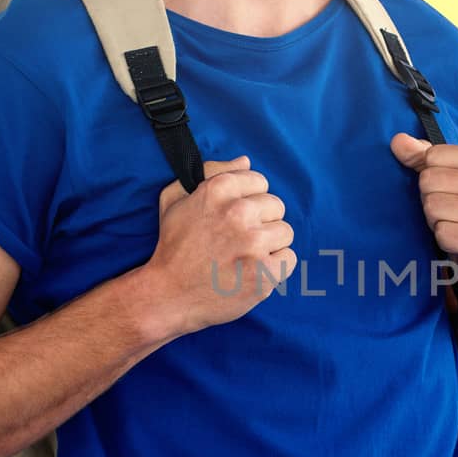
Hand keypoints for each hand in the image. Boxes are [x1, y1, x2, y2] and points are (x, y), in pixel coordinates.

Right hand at [138, 156, 296, 337]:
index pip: (260, 181)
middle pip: (276, 206)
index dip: (248, 200)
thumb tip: (245, 161)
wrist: (168, 295)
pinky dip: (275, 267)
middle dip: (261, 221)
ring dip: (269, 244)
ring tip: (245, 257)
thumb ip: (211, 172)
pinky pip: (289, 258)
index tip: (234, 218)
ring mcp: (253, 243)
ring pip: (285, 232)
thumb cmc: (173, 247)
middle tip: (238, 240)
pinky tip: (253, 271)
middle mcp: (238, 212)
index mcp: (219, 189)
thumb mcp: (175, 199)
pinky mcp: (265, 272)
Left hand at [389, 133, 457, 297]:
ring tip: (455, 225)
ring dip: (436, 221)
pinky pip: (442, 232)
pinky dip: (444, 239)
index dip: (431, 175)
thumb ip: (422, 157)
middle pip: (430, 180)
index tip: (450, 190)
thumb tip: (398, 140)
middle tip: (450, 212)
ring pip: (433, 206)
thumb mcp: (449, 180)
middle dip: (431, 200)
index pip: (434, 155)